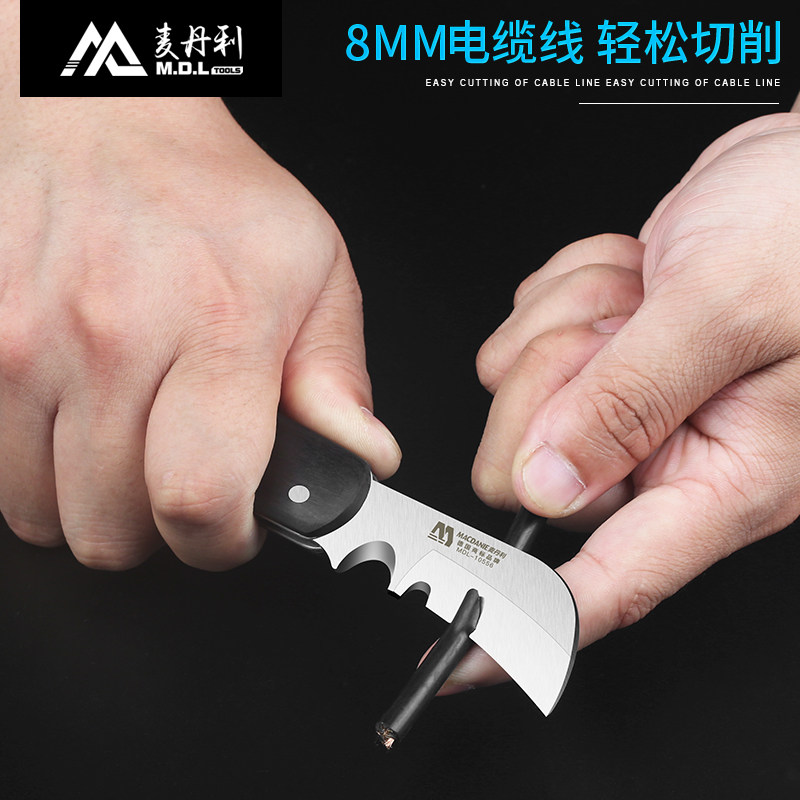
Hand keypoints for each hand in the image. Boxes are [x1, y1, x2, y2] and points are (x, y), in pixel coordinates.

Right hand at [0, 98, 399, 569]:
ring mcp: (27, 346)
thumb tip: (362, 457)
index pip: (200, 496)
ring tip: (130, 445)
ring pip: (45, 515)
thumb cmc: (214, 198)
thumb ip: (337, 379)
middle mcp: (111, 341)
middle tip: (182, 480)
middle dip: (159, 528)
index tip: (231, 529)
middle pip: (114, 529)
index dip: (219, 542)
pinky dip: (39, 470)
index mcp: (217, 328)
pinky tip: (79, 423)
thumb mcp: (315, 274)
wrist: (105, 123)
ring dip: (95, 502)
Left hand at [448, 110, 799, 689]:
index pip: (613, 584)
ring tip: (646, 294)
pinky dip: (565, 297)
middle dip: (546, 387)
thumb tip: (551, 485)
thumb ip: (632, 401)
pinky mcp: (596, 359)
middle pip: (526, 472)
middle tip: (618, 331)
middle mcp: (668, 451)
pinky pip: (525, 339)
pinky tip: (630, 282)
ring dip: (567, 326)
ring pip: (515, 395)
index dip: (535, 627)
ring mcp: (624, 405)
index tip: (474, 656)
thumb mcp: (727, 307)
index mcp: (722, 472)